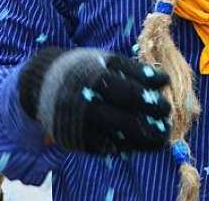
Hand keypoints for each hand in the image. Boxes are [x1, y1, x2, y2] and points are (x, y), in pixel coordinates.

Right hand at [18, 47, 171, 154]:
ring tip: (159, 137)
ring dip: (143, 141)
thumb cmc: (82, 68)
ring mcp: (81, 126)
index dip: (152, 100)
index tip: (166, 101)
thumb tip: (163, 80)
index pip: (131, 94)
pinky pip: (105, 148)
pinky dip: (124, 146)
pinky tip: (136, 141)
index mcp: (96, 80)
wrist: (41, 82)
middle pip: (127, 122)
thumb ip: (134, 70)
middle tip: (166, 120)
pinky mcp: (76, 141)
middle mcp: (88, 105)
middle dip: (152, 125)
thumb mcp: (106, 60)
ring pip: (118, 140)